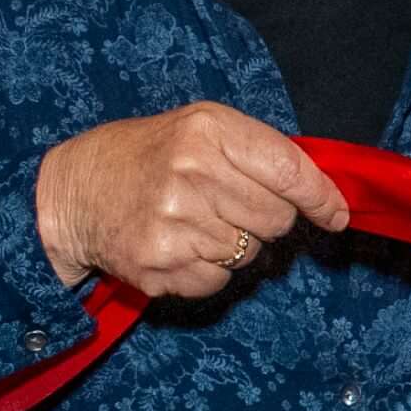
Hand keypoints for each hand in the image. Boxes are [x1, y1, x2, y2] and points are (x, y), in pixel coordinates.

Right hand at [35, 103, 354, 296]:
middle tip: (226, 205)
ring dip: (234, 246)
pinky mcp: (159, 264)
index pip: (290, 170)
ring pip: (250, 255)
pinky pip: (219, 281)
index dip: (322, 197)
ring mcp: (175, 222)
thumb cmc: (147, 156)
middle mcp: (192, 173)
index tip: (336, 214)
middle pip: (277, 219)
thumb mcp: (199, 129)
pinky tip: (179, 247)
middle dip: (265, 219)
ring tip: (194, 222)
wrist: (74, 191)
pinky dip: (207, 271)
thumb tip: (325, 197)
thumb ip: (258, 153)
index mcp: (207, 130)